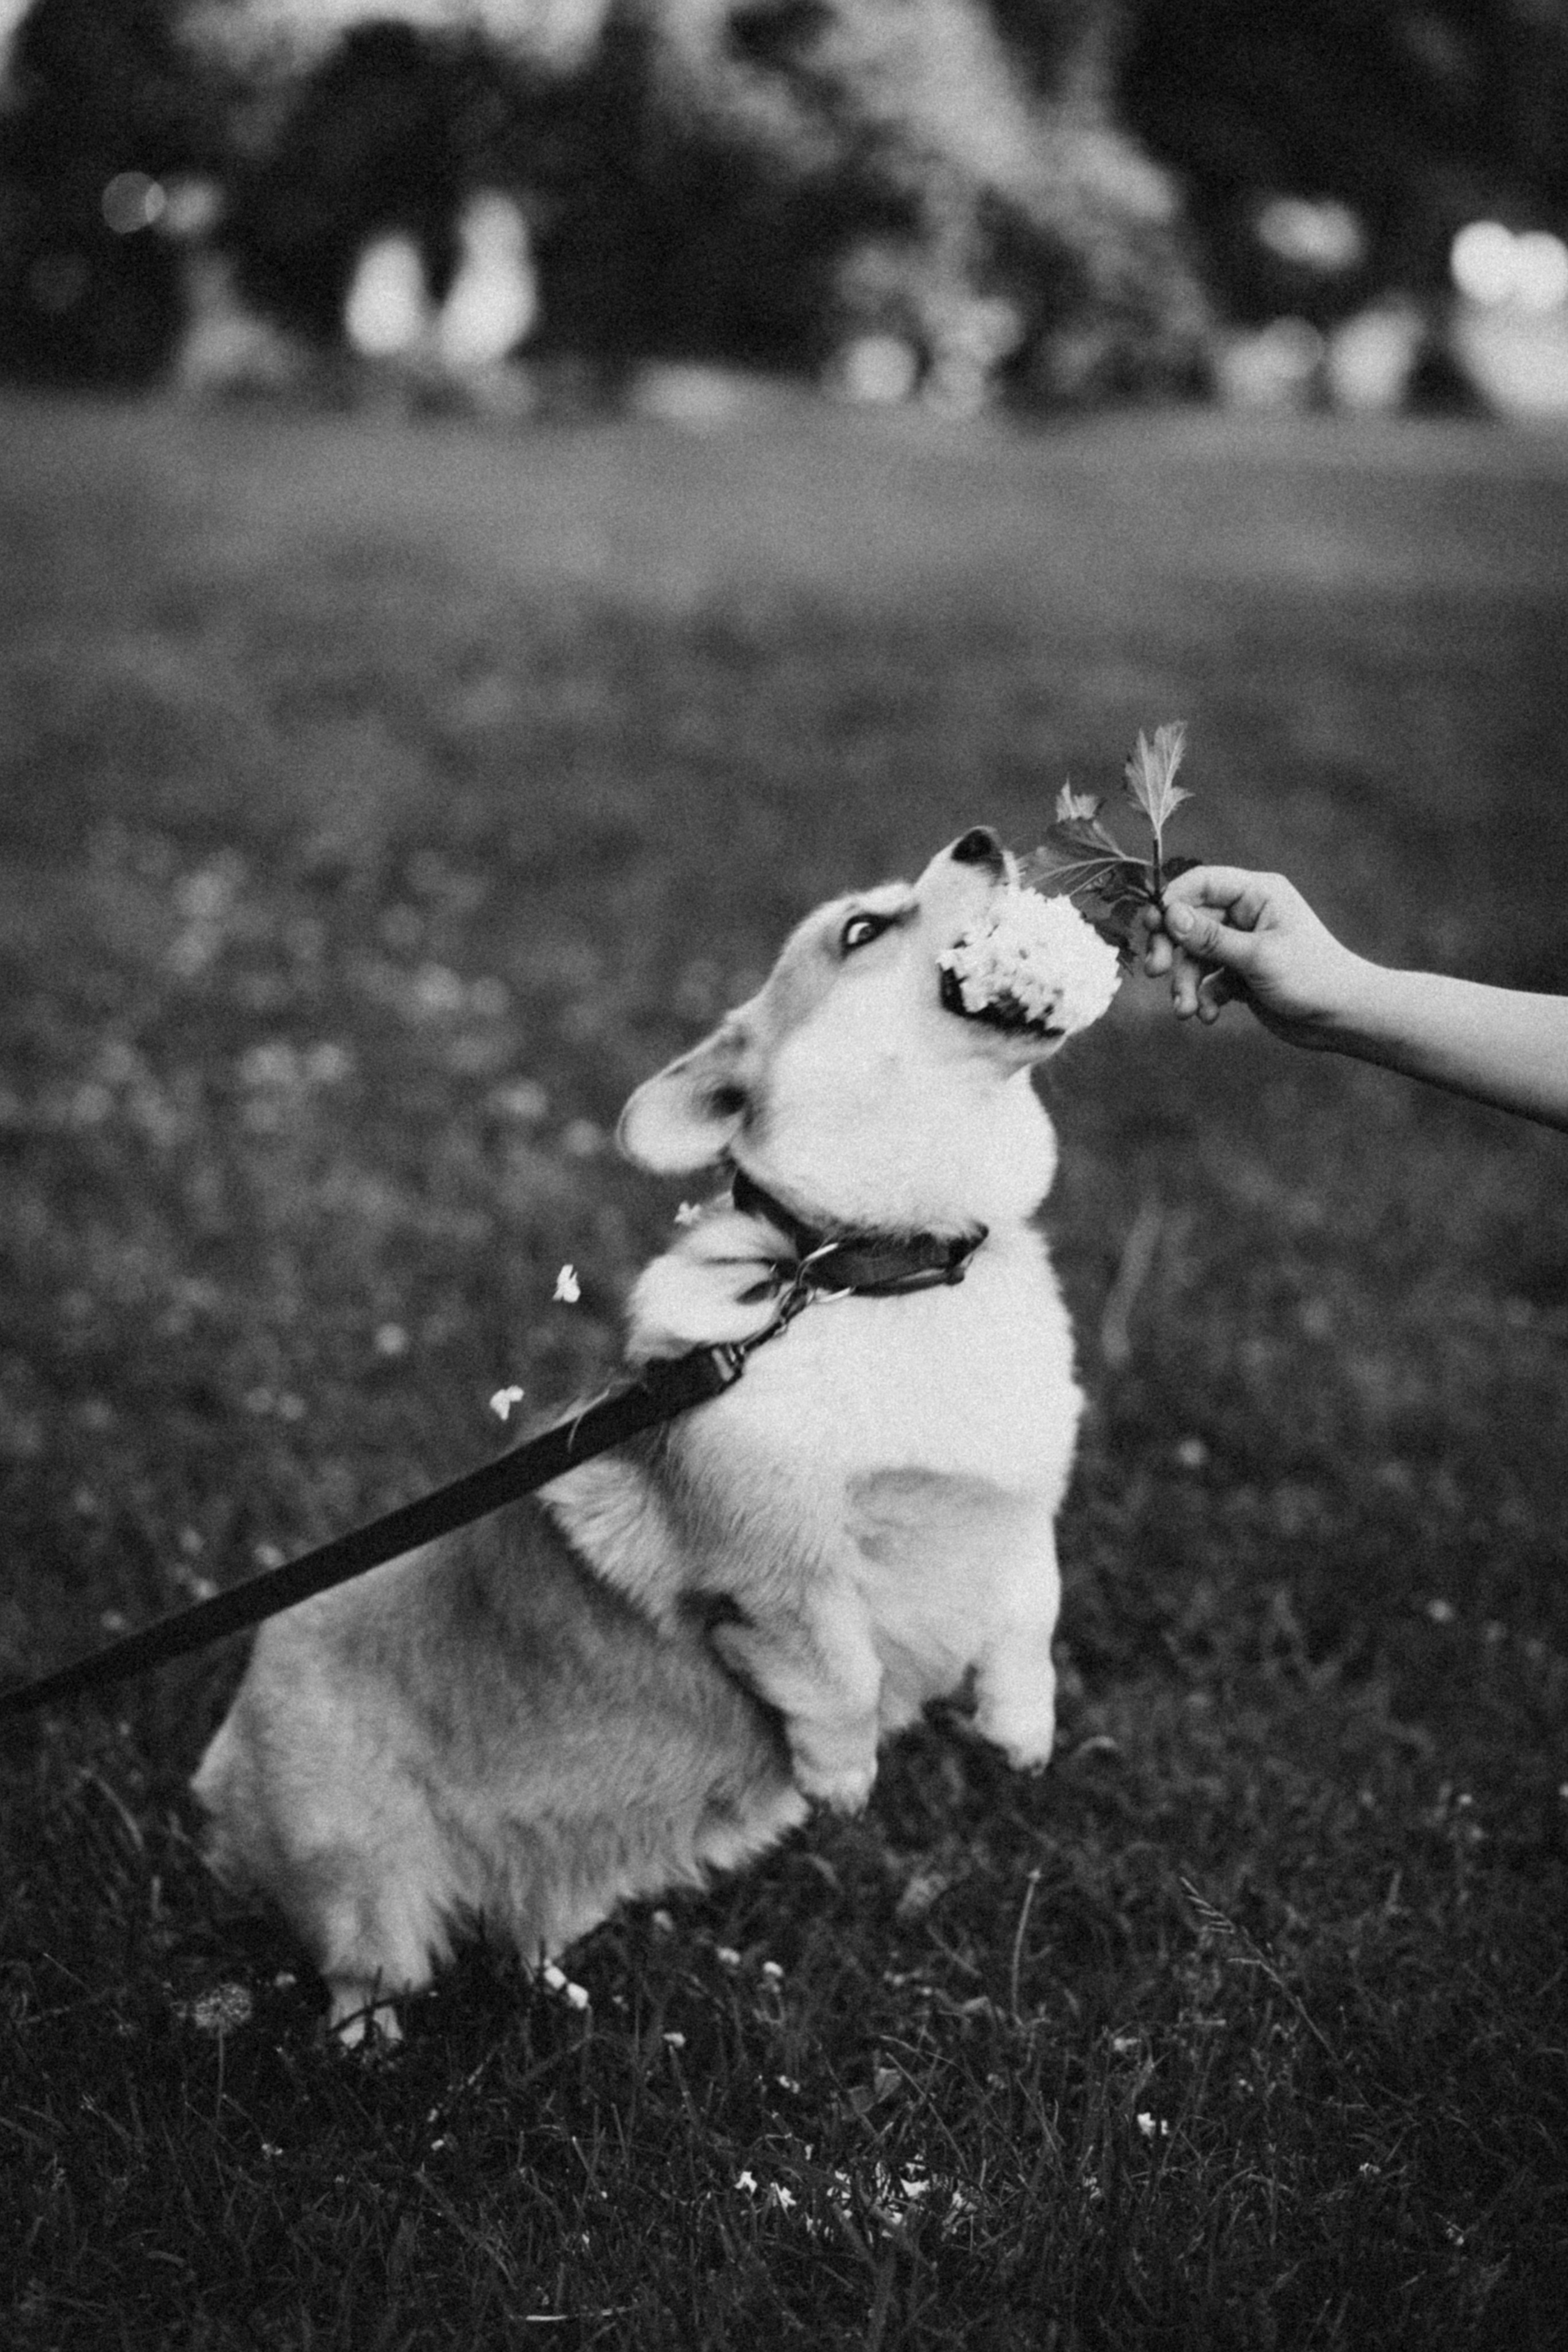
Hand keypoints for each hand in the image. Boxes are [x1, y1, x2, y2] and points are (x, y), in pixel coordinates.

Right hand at [1138, 867, 1368, 1046]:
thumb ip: (1211, 937)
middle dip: (1172, 948)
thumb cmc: (1312, 977)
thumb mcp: (1258, 956)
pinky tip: (1208, 1016)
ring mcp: (1241, 945)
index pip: (1202, 883)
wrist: (1343, 1018)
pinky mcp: (1240, 973)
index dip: (1172, 901)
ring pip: (1195, 956)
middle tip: (1156, 971)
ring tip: (1185, 1010)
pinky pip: (1208, 980)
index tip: (1152, 926)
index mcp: (1257, 893)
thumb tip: (1168, 914)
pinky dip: (1203, 997)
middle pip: (1189, 921)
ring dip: (1185, 983)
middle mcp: (1246, 914)